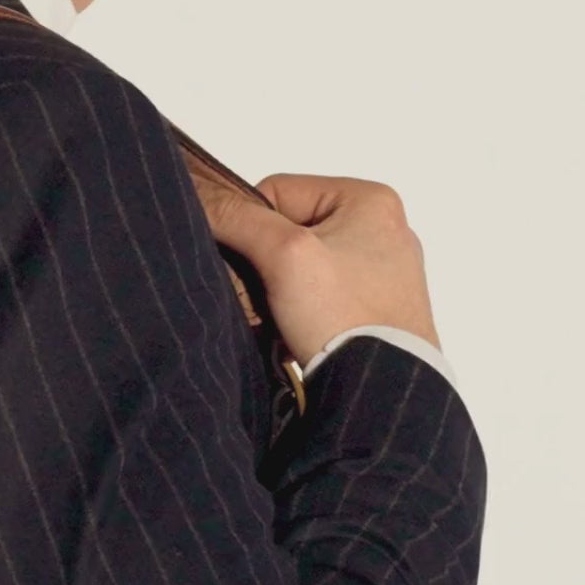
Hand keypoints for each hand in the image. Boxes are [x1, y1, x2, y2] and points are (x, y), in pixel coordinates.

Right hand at [192, 170, 440, 366]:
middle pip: (292, 228)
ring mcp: (386, 271)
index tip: (252, 265)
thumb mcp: (283, 256)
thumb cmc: (342, 316)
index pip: (279, 191)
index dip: (251, 226)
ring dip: (282, 288)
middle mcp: (386, 228)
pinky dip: (304, 309)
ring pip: (305, 264)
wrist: (381, 393)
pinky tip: (301, 330)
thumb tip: (197, 196)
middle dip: (268, 262)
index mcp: (372, 200)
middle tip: (264, 295)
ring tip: (282, 317)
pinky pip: (324, 293)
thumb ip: (238, 218)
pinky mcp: (382, 307)